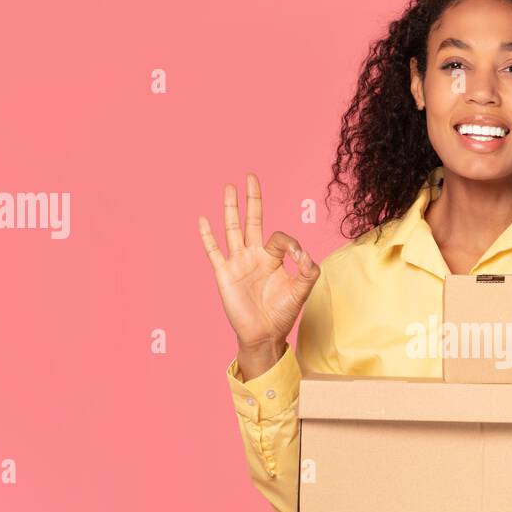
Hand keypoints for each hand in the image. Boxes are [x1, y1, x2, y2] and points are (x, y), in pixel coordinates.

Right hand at [198, 173, 320, 353]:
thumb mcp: (303, 290)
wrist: (264, 335)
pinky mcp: (224, 274)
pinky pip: (214, 251)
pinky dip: (208, 236)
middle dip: (252, 199)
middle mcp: (254, 255)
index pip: (280, 237)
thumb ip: (309, 270)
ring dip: (231, 208)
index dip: (290, 243)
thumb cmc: (283, 313)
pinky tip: (203, 220)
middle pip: (252, 220)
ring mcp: (238, 262)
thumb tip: (304, 252)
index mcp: (273, 257)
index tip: (298, 256)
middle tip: (251, 177)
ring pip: (233, 229)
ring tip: (229, 187)